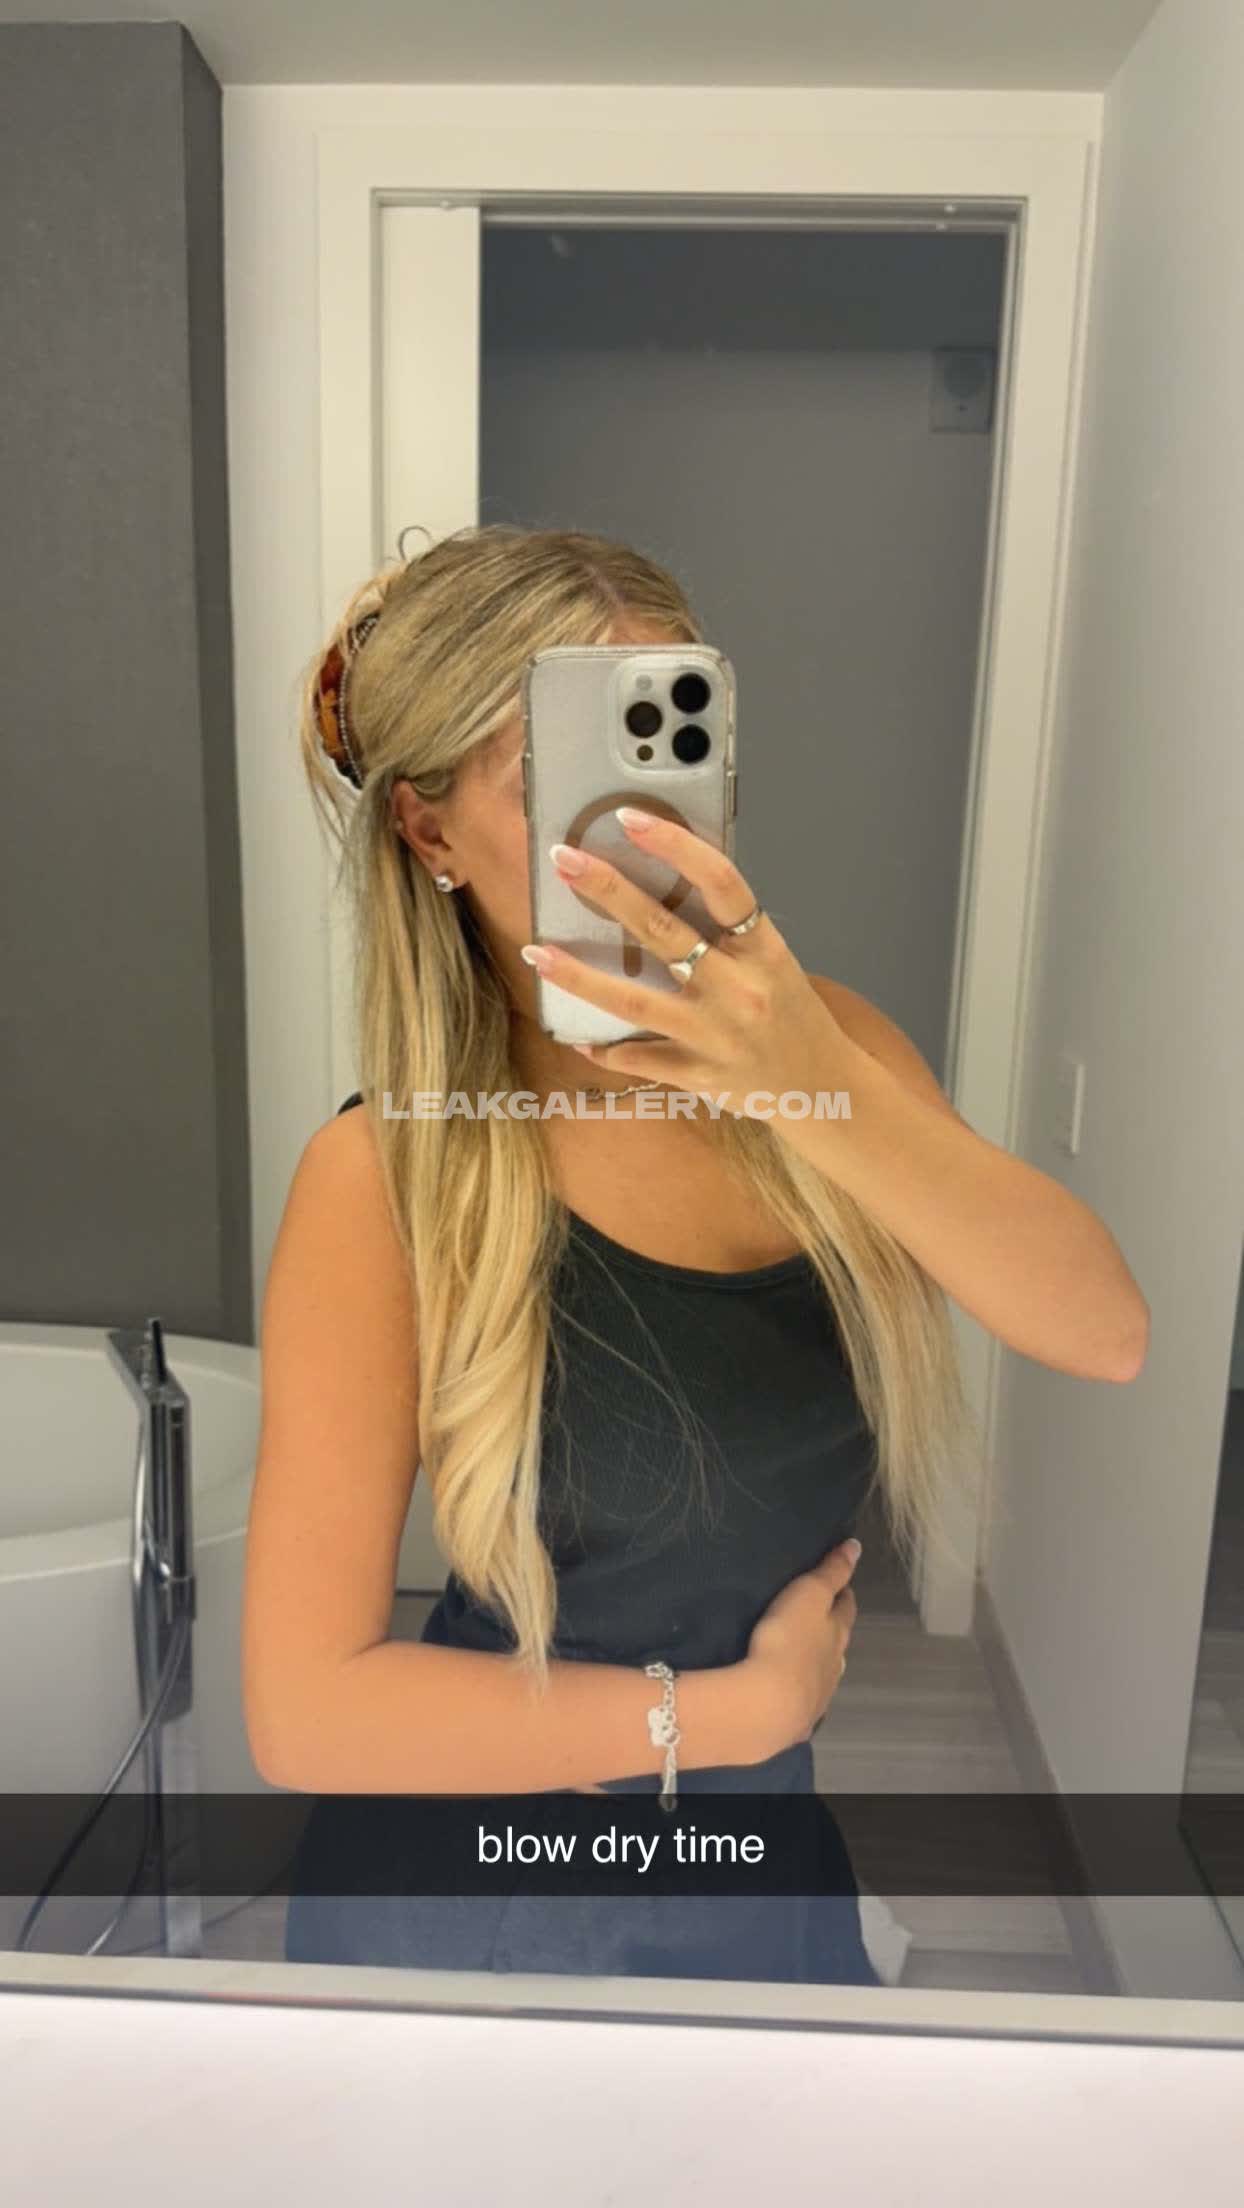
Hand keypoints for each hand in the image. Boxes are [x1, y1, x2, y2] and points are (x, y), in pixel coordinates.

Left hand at [521, 807, 850, 1120]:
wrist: (824, 1087)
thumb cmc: (791, 1013)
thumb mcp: (773, 962)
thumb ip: (727, 931)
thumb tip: (657, 884)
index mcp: (764, 951)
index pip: (721, 883)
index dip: (675, 846)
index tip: (631, 818)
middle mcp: (740, 990)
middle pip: (663, 932)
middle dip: (607, 890)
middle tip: (564, 861)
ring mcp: (716, 1037)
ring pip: (635, 1002)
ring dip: (580, 976)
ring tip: (538, 951)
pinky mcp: (699, 1077)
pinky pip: (639, 1059)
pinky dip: (605, 1048)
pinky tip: (574, 1034)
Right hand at [744, 1538, 860, 1749]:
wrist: (770, 1703)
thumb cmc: (789, 1638)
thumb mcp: (809, 1594)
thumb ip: (832, 1571)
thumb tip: (856, 1546)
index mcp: (838, 1631)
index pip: (846, 1607)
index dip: (842, 1593)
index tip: (838, 1585)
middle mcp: (835, 1663)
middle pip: (839, 1641)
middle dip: (832, 1629)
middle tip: (817, 1618)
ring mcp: (819, 1693)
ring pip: (825, 1673)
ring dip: (818, 1663)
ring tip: (801, 1656)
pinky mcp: (799, 1719)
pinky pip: (804, 1702)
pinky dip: (801, 1695)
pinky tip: (790, 1697)